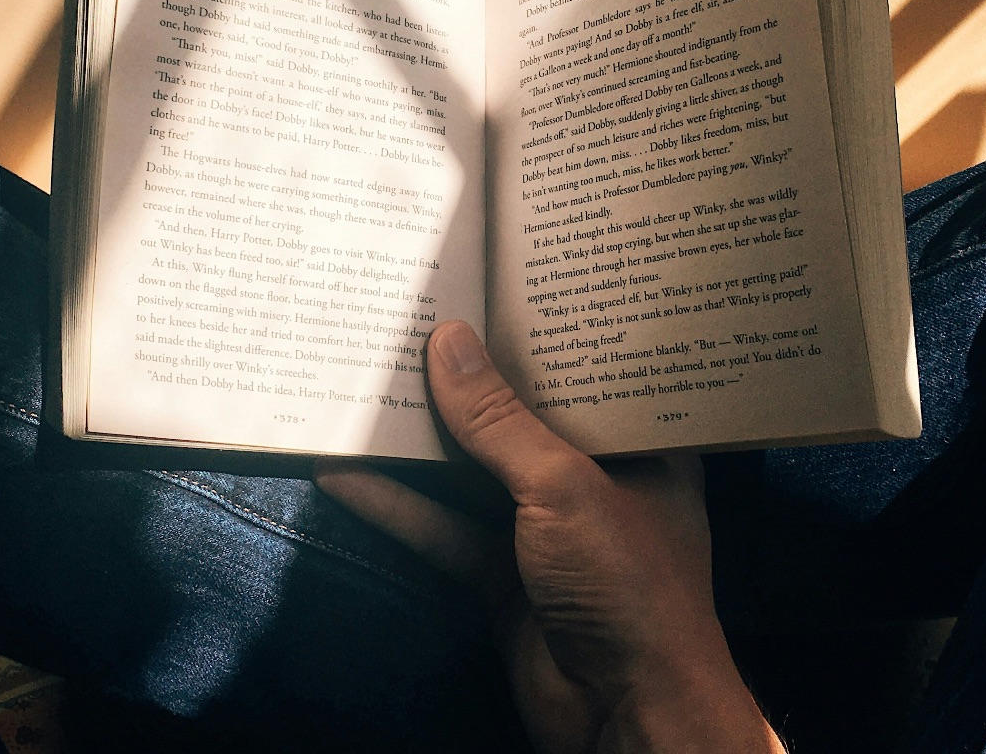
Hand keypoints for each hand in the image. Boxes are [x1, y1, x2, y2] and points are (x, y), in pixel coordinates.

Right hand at [315, 321, 782, 753]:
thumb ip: (500, 421)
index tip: (493, 276)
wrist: (626, 715)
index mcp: (642, 444)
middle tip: (413, 311)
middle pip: (521, 416)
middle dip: (469, 377)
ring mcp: (544, 530)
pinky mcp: (500, 576)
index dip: (546, 328)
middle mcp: (597, 478)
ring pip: (472, 471)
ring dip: (421, 438)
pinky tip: (344, 471)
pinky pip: (441, 527)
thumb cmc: (629, 586)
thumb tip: (446, 342)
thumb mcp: (565, 486)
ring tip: (364, 377)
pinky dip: (396, 504)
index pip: (591, 371)